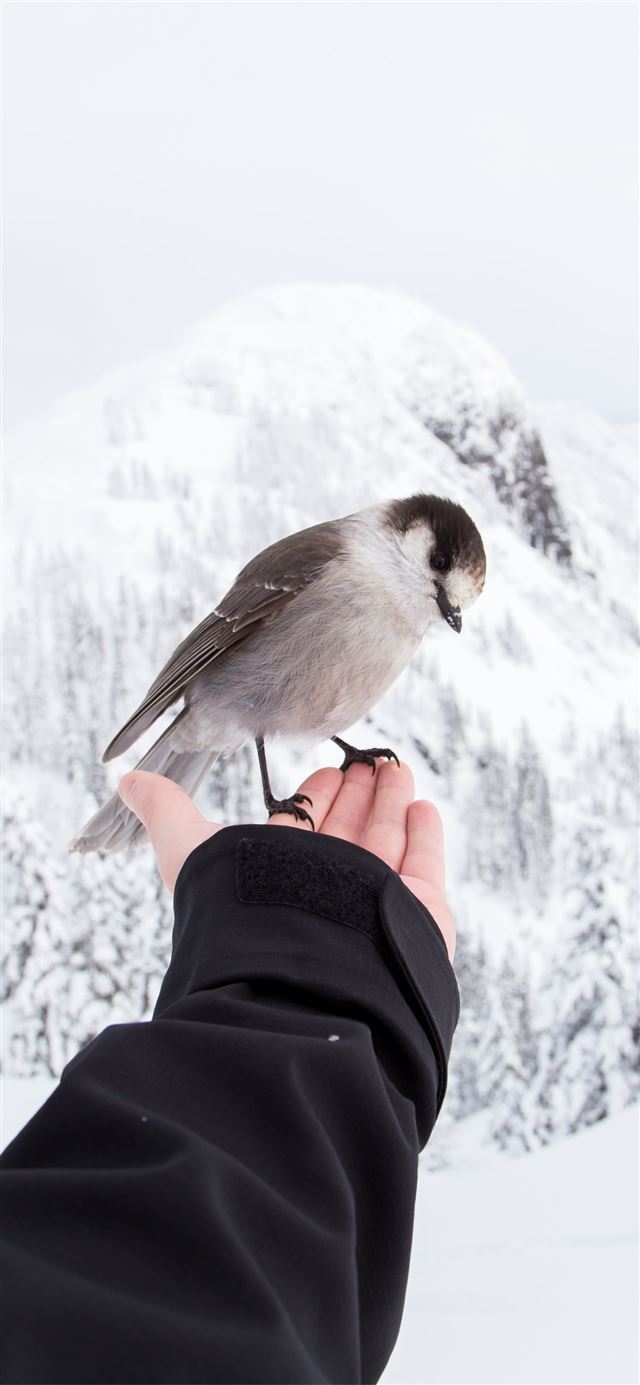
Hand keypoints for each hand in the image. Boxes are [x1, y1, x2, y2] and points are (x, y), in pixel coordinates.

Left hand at [119, 760, 455, 959]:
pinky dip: (424, 835)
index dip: (315, 796)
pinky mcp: (416, 915)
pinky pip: (422, 867)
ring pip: (385, 840)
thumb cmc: (244, 920)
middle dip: (357, 793)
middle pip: (346, 831)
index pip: (302, 829)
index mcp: (278, 877)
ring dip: (390, 801)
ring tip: (395, 767)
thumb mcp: (190, 853)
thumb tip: (127, 779)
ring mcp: (372, 903)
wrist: (307, 985)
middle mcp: (325, 891)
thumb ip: (166, 814)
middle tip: (368, 760)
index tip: (327, 767)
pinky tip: (421, 806)